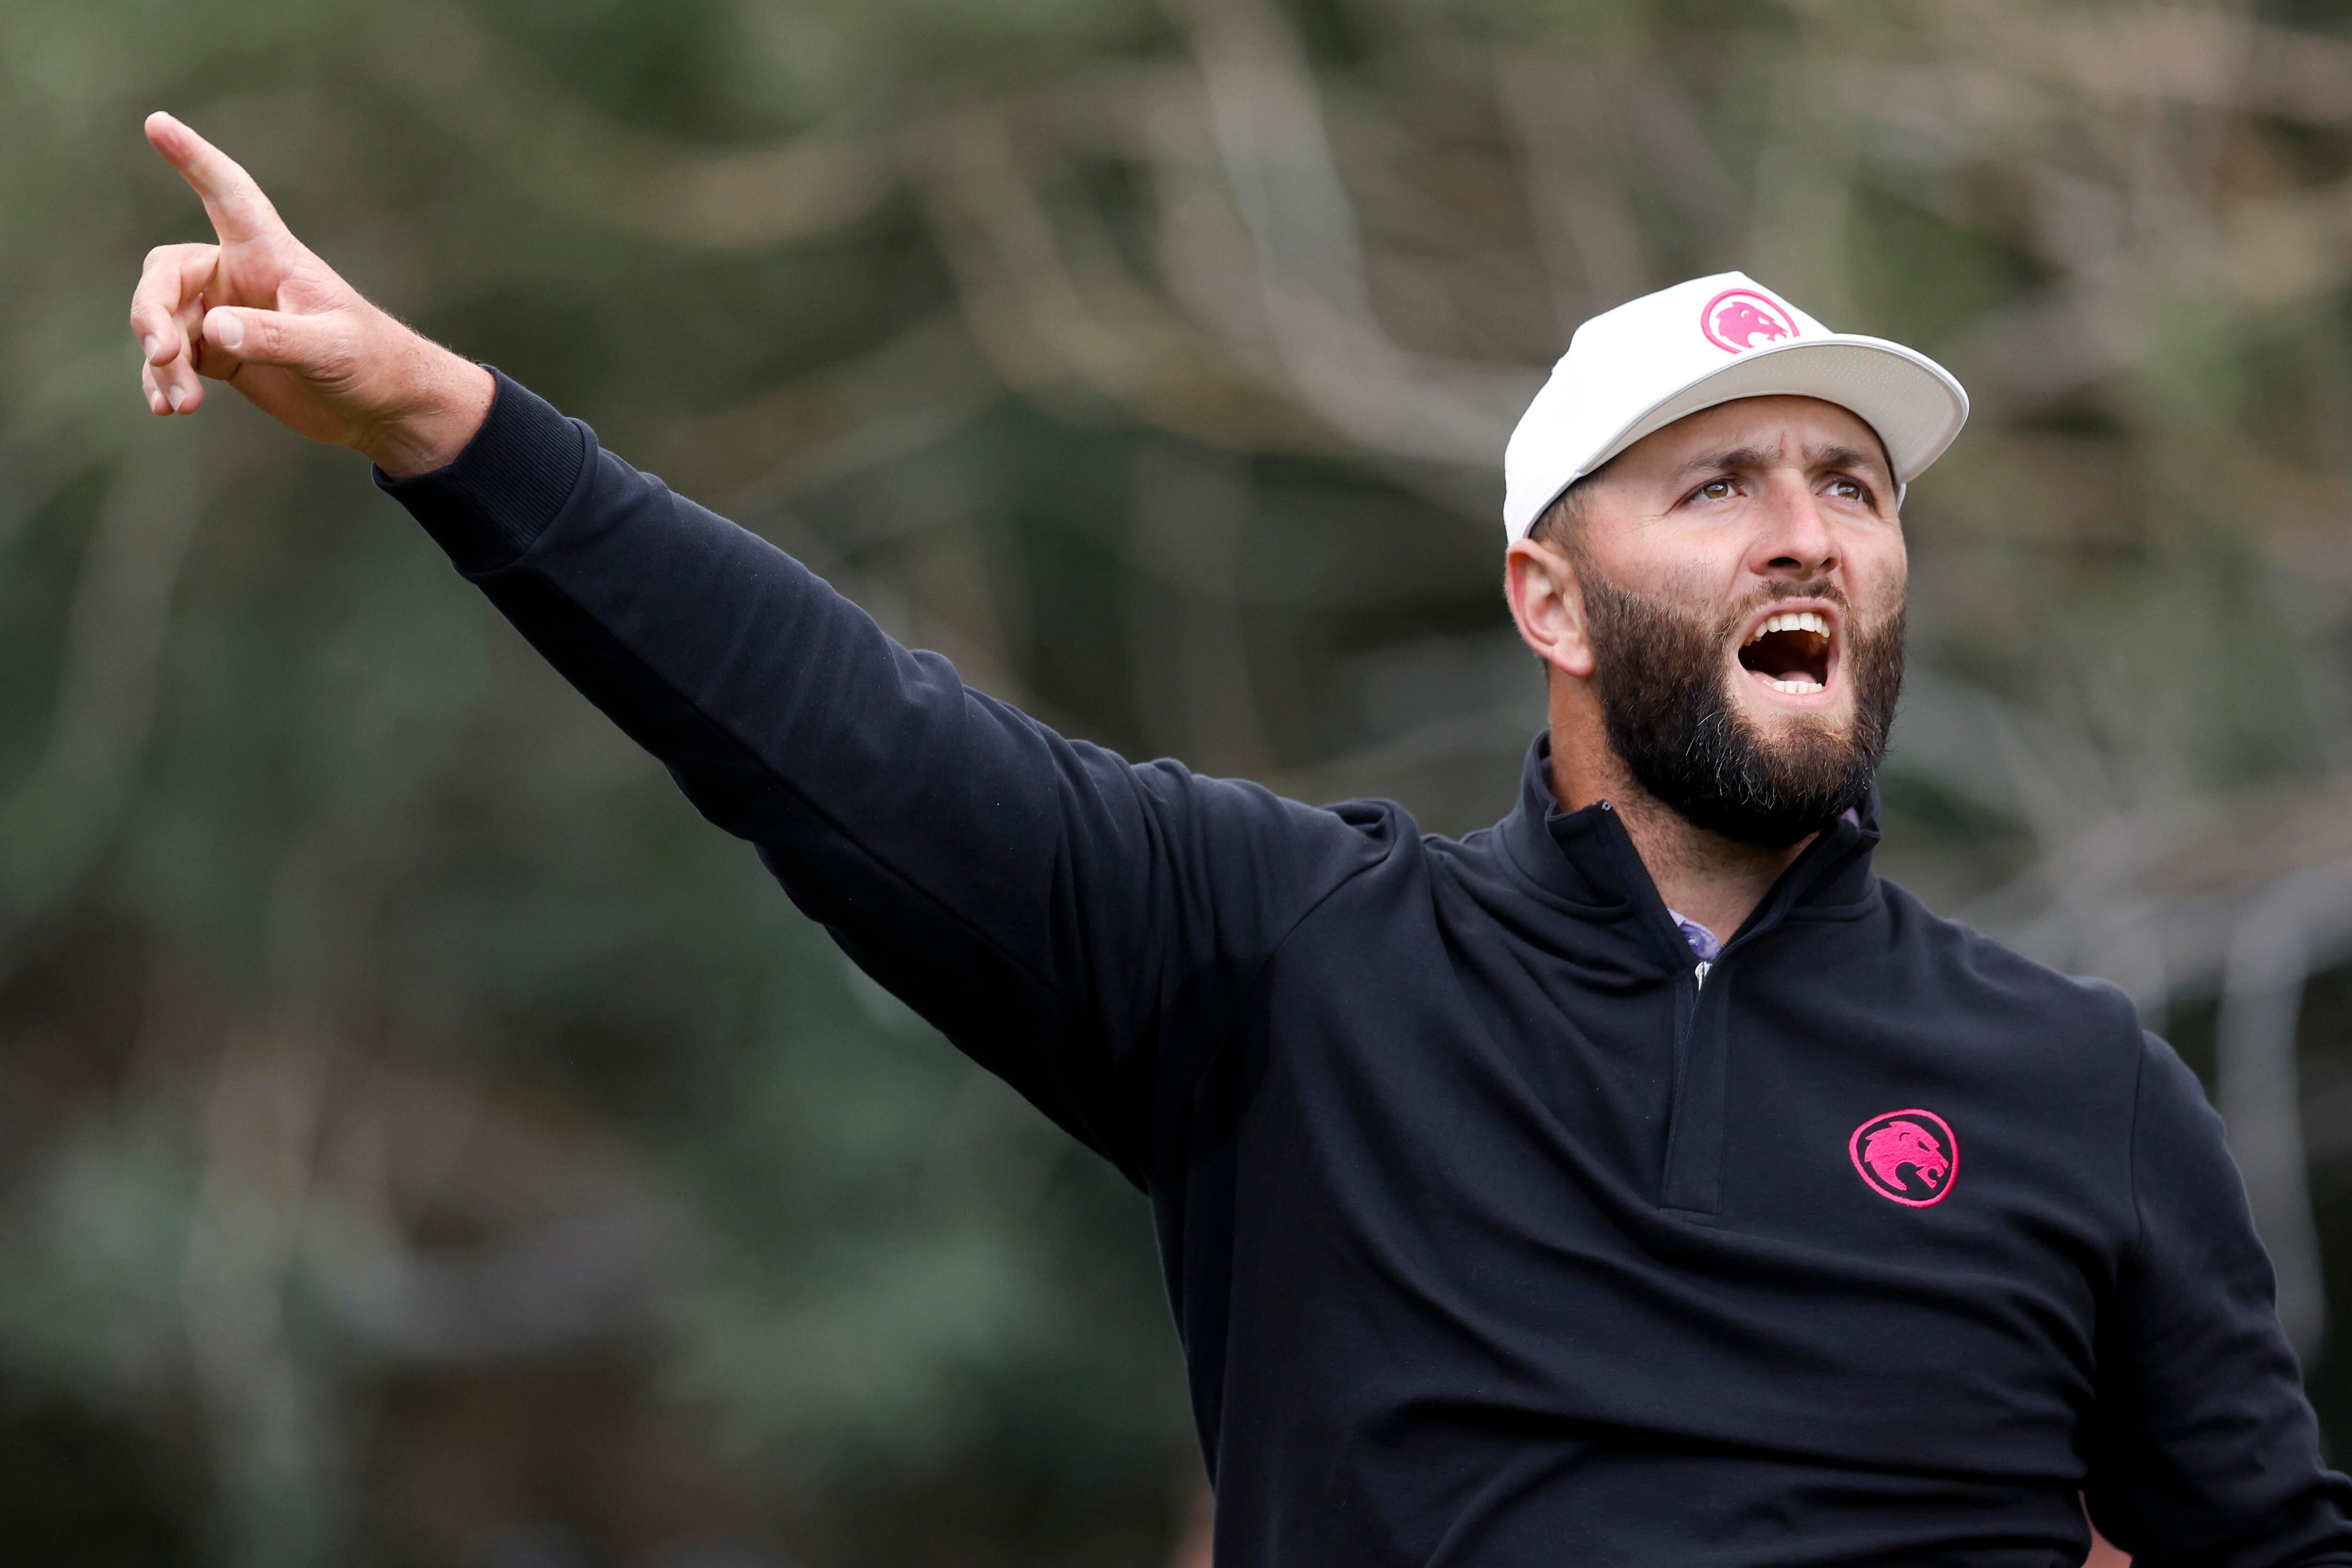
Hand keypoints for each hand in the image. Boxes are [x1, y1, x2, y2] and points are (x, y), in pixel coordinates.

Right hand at [130, 112, 493, 478]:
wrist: (387, 409)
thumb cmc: (374, 364)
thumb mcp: (331, 349)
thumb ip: (273, 338)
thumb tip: (213, 328)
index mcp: (271, 256)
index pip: (228, 195)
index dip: (195, 159)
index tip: (158, 124)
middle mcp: (241, 277)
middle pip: (167, 274)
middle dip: (152, 311)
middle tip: (163, 353)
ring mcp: (228, 315)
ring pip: (164, 321)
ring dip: (162, 359)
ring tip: (180, 403)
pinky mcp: (224, 354)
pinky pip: (174, 358)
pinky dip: (164, 380)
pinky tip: (167, 407)